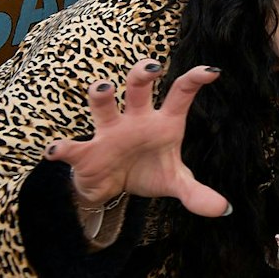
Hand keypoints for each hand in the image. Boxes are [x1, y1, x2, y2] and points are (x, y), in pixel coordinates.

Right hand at [46, 59, 227, 217]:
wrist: (114, 188)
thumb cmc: (149, 172)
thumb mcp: (175, 183)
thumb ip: (197, 194)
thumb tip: (224, 210)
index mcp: (163, 122)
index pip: (180, 94)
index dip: (194, 79)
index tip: (212, 72)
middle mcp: (135, 119)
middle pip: (137, 88)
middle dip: (142, 75)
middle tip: (151, 67)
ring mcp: (109, 132)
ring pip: (102, 106)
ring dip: (99, 96)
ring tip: (101, 89)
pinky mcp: (85, 152)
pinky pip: (71, 147)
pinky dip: (62, 148)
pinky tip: (54, 151)